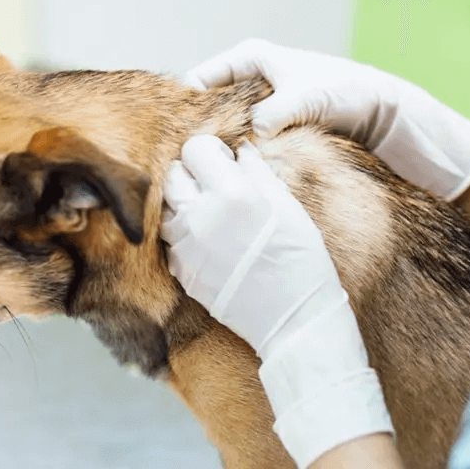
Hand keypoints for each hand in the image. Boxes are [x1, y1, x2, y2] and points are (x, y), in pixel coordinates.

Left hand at [162, 135, 393, 467]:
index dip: (212, 153)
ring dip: (185, 205)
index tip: (225, 163)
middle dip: (193, 175)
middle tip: (217, 187)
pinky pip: (172, 241)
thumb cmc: (301, 261)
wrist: (294, 319)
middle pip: (174, 175)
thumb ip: (259, 174)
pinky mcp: (182, 272)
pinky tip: (212, 243)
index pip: (196, 149)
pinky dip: (186, 235)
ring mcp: (187, 247)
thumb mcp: (289, 208)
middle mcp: (201, 216)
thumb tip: (240, 152)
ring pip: (167, 209)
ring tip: (213, 215)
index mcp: (232, 194)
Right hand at [184, 38, 469, 199]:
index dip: (186, 110)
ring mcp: (257, 102)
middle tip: (194, 165)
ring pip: (224, 127)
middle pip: (206, 107)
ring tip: (213, 176)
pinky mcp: (269, 124)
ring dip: (221, 149)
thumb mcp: (305, 98)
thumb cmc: (344, 91)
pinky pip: (244, 140)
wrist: (378, 108)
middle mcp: (247, 77)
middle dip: (201, 134)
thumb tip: (250, 135)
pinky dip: (239, 156)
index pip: (198, 81)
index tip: (183, 141)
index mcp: (247, 58)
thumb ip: (274, 114)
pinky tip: (236, 178)